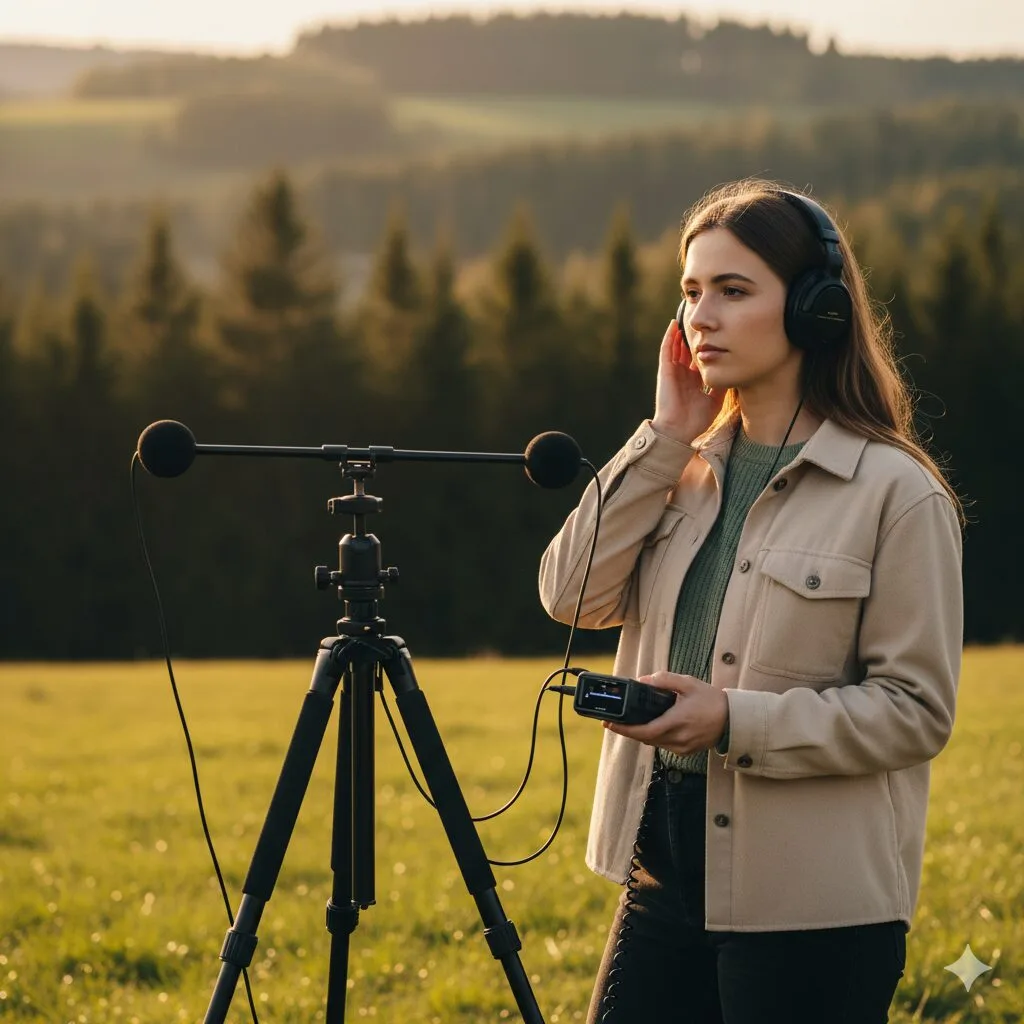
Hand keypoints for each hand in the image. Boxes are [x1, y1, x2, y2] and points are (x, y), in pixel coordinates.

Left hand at [604, 671, 728, 755]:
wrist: (733, 719)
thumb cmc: (712, 700)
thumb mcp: (688, 683)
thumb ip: (665, 680)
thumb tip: (643, 680)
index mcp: (677, 721)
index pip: (644, 731)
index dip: (624, 729)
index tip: (609, 724)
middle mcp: (678, 738)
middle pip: (645, 738)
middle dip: (628, 730)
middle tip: (613, 721)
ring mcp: (682, 747)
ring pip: (653, 743)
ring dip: (641, 733)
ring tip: (630, 722)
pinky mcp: (686, 751)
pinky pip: (664, 745)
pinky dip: (655, 736)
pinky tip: (652, 726)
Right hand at [651, 320, 724, 444]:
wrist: (679, 429)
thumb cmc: (696, 419)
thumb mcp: (715, 399)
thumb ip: (722, 385)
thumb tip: (732, 370)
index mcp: (693, 382)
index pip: (699, 360)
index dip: (706, 349)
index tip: (717, 336)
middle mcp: (683, 374)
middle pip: (687, 351)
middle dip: (694, 338)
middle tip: (703, 322)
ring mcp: (673, 371)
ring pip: (676, 347)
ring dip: (680, 333)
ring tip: (687, 316)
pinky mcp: (665, 370)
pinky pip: (666, 349)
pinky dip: (669, 337)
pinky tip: (673, 324)